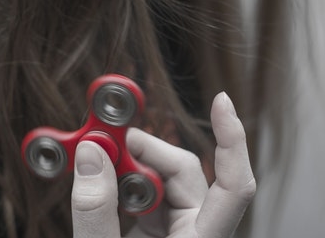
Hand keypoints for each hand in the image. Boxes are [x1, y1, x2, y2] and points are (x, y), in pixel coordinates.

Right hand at [71, 92, 255, 237]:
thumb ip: (96, 212)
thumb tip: (91, 155)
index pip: (234, 186)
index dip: (232, 140)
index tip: (220, 101)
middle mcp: (196, 237)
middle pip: (186, 175)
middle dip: (146, 151)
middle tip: (104, 139)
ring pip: (165, 185)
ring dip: (129, 169)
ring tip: (94, 162)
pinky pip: (147, 200)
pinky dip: (123, 187)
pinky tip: (101, 185)